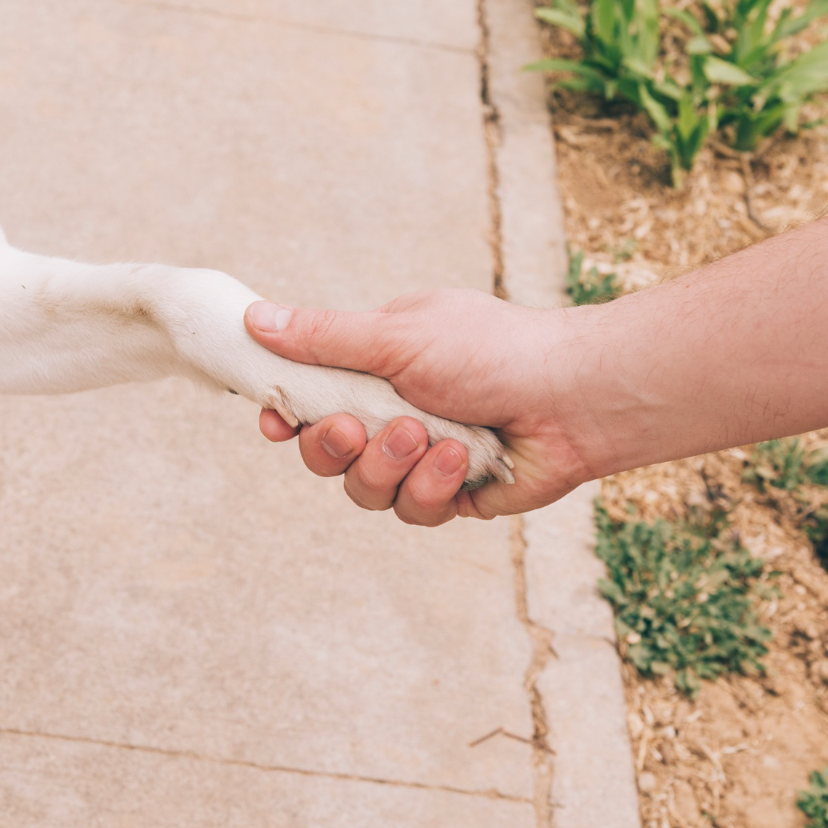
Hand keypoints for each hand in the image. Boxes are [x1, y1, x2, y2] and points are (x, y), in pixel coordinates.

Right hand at [244, 289, 595, 524]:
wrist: (573, 396)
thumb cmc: (493, 351)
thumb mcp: (397, 335)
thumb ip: (324, 337)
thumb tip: (254, 318)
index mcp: (378, 366)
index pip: (311, 397)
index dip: (287, 415)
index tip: (275, 420)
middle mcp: (396, 412)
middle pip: (327, 454)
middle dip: (335, 447)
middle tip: (356, 428)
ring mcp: (423, 457)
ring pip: (365, 490)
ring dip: (390, 466)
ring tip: (427, 437)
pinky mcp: (453, 495)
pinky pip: (413, 510)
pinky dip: (433, 486)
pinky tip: (461, 460)